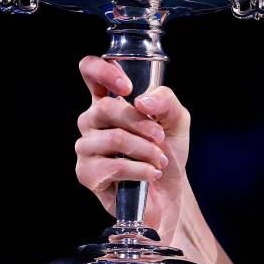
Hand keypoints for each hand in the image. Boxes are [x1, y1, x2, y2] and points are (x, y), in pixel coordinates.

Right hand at [74, 56, 191, 238]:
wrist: (168, 192)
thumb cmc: (166, 153)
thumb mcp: (177, 121)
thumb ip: (166, 101)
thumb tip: (142, 101)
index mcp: (110, 101)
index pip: (89, 71)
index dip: (103, 71)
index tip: (128, 88)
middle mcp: (92, 122)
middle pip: (106, 108)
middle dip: (142, 123)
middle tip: (161, 138)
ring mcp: (86, 147)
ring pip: (113, 138)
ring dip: (146, 150)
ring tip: (159, 161)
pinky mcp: (87, 173)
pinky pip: (112, 166)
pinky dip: (140, 169)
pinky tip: (150, 174)